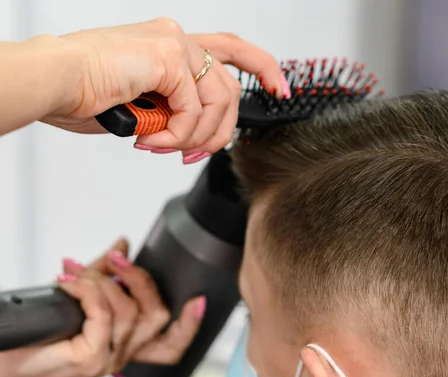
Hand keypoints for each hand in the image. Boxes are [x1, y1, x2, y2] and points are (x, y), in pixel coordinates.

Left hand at [0, 239, 204, 376]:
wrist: (1, 355)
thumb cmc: (37, 332)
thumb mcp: (79, 297)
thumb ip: (105, 274)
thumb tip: (123, 245)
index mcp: (124, 345)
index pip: (170, 346)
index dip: (190, 325)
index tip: (199, 300)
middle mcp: (122, 356)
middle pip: (158, 316)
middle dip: (140, 279)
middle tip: (114, 259)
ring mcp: (109, 361)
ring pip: (129, 311)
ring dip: (100, 282)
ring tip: (73, 273)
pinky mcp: (92, 359)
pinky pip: (104, 314)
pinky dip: (87, 290)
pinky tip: (69, 283)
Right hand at [43, 18, 287, 161]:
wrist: (55, 82)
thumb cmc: (87, 93)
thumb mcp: (146, 107)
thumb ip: (175, 112)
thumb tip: (195, 136)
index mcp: (172, 46)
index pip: (231, 51)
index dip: (262, 69)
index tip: (280, 89)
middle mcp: (177, 38)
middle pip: (230, 90)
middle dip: (219, 133)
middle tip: (193, 154)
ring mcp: (174, 44)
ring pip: (218, 102)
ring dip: (195, 138)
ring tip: (164, 148)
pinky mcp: (167, 56)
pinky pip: (194, 111)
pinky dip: (177, 136)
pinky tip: (152, 141)